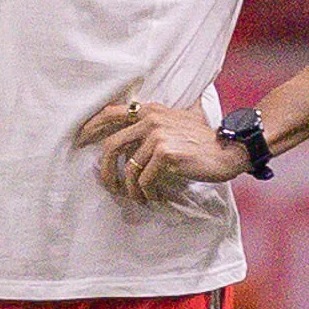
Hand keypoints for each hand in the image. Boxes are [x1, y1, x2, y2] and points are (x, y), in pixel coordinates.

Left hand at [76, 96, 245, 205]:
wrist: (230, 150)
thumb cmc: (204, 140)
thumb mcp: (179, 120)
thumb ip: (157, 120)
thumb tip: (134, 124)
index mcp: (150, 109)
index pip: (110, 113)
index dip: (90, 127)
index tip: (79, 142)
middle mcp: (151, 119)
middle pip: (111, 146)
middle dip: (106, 171)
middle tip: (110, 186)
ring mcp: (158, 136)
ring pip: (129, 169)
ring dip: (130, 189)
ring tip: (138, 198)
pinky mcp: (166, 154)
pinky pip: (145, 180)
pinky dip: (146, 193)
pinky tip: (154, 198)